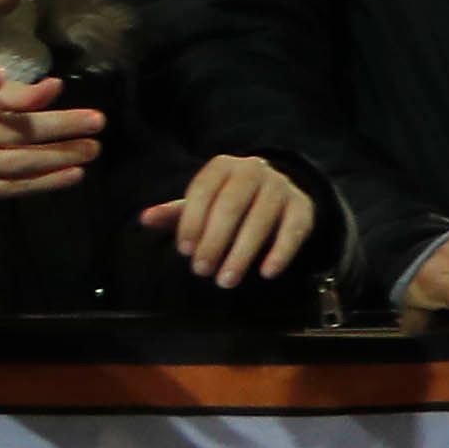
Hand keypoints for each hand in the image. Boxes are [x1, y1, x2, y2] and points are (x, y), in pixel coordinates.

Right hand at [0, 72, 102, 200]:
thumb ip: (18, 93)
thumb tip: (55, 87)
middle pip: (14, 131)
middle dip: (59, 126)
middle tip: (97, 121)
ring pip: (20, 162)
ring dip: (61, 156)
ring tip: (92, 148)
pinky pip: (18, 186)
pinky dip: (49, 181)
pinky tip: (76, 172)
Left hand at [139, 156, 316, 287]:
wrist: (278, 193)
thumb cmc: (229, 202)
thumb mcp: (202, 204)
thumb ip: (175, 214)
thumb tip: (145, 218)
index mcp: (223, 166)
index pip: (203, 191)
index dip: (192, 221)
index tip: (184, 251)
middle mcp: (253, 170)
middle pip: (231, 206)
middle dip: (215, 241)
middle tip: (202, 271)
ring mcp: (281, 187)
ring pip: (261, 220)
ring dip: (242, 253)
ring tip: (226, 280)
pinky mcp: (303, 207)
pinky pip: (292, 231)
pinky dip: (280, 253)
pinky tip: (266, 273)